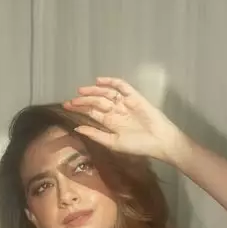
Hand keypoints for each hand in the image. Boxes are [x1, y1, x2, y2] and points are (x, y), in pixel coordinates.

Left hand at [64, 77, 188, 163]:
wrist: (159, 141)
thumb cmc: (138, 146)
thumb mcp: (113, 143)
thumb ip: (96, 135)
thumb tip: (76, 128)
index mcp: (110, 122)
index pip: (92, 112)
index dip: (80, 108)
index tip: (67, 106)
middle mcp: (116, 110)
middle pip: (97, 101)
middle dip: (84, 100)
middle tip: (72, 99)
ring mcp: (125, 102)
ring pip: (106, 92)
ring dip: (94, 90)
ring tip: (81, 90)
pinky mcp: (134, 96)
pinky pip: (121, 86)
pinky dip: (111, 82)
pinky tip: (99, 81)